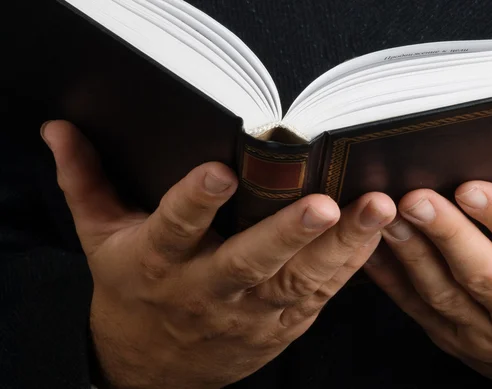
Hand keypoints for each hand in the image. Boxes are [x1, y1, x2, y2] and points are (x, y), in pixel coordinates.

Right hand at [42, 120, 396, 388]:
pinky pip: (320, 295)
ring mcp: (249, 311)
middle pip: (248, 261)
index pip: (174, 227)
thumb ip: (86, 182)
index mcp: (158, 260)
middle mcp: (206, 288)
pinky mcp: (282, 324)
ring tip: (376, 210)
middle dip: (286, 234)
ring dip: (342, 246)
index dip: (195, 202)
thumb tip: (58, 131)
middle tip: (323, 203)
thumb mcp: (101, 238)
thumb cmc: (131, 290)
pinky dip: (351, 266)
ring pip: (299, 280)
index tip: (220, 171)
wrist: (154, 368)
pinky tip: (375, 235)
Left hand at [365, 181, 491, 388]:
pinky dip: (391, 280)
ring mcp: (486, 337)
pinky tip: (371, 251)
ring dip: (412, 254)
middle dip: (446, 234)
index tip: (471, 188)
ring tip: (388, 218)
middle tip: (416, 199)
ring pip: (443, 294)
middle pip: (482, 274)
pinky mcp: (453, 342)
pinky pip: (417, 309)